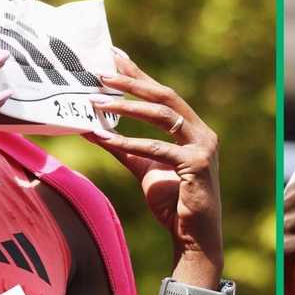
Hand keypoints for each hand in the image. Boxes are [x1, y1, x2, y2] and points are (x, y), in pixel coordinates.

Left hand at [85, 53, 221, 263]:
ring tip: (96, 101)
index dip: (138, 74)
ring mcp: (202, 147)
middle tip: (101, 72)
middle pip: (164, 95)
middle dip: (132, 81)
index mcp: (192, 129)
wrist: (194, 238)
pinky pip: (158, 149)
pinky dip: (130, 143)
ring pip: (163, 115)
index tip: (113, 56)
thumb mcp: (143, 168)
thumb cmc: (172, 203)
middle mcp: (201, 132)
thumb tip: (92, 129)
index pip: (162, 94)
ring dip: (127, 107)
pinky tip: (106, 138)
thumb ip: (122, 148)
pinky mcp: (197, 165)